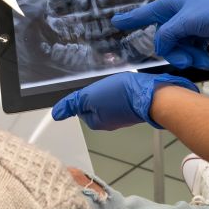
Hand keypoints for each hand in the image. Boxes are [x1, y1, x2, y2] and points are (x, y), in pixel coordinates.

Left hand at [51, 72, 197, 130]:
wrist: (152, 95)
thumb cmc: (120, 96)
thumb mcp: (90, 96)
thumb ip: (72, 104)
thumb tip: (56, 114)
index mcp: (96, 122)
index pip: (81, 106)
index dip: (86, 94)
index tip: (96, 88)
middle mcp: (108, 123)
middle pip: (95, 103)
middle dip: (100, 92)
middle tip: (108, 85)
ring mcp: (122, 116)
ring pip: (109, 100)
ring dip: (112, 90)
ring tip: (119, 85)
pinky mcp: (134, 109)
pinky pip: (122, 98)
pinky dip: (123, 91)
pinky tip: (128, 87)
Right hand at [112, 0, 208, 68]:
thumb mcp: (186, 22)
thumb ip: (167, 35)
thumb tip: (161, 46)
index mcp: (170, 5)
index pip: (144, 14)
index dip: (130, 19)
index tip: (116, 22)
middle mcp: (178, 13)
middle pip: (164, 39)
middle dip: (175, 53)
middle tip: (187, 59)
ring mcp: (189, 24)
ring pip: (178, 47)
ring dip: (188, 57)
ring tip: (202, 60)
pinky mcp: (201, 33)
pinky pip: (190, 49)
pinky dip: (197, 56)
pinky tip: (206, 59)